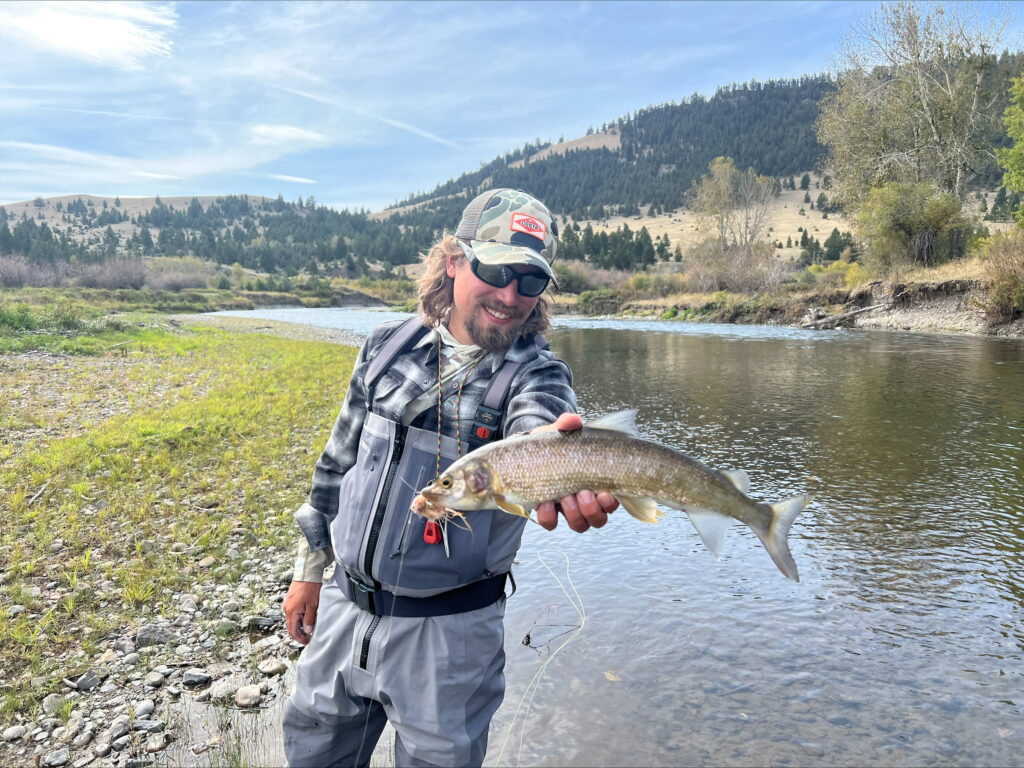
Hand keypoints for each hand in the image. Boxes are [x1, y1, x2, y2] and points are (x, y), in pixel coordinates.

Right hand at [283, 580, 321, 644]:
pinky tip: (307, 615)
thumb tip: (307, 631)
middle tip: (309, 635)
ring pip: (293, 618)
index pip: (292, 631)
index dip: (299, 638)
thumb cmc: (310, 588)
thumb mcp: (312, 606)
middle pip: (291, 625)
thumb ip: (309, 619)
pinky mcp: (290, 599)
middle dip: (300, 632)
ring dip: (300, 623)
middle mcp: (286, 608)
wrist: (307, 573)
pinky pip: (293, 611)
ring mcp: (287, 603)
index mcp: (291, 611)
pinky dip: (299, 616)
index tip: (306, 641)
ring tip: (310, 624)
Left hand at [531, 413, 619, 531]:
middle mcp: (587, 501)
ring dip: (575, 515)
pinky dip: (549, 517)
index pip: (612, 502)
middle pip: (598, 519)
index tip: (605, 492)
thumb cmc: (554, 442)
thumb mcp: (563, 431)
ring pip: (579, 525)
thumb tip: (573, 420)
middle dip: (592, 509)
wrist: (529, 449)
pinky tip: (545, 503)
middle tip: (583, 493)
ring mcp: (568, 509)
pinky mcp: (548, 512)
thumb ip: (568, 423)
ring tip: (566, 498)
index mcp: (598, 483)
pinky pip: (551, 524)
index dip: (610, 503)